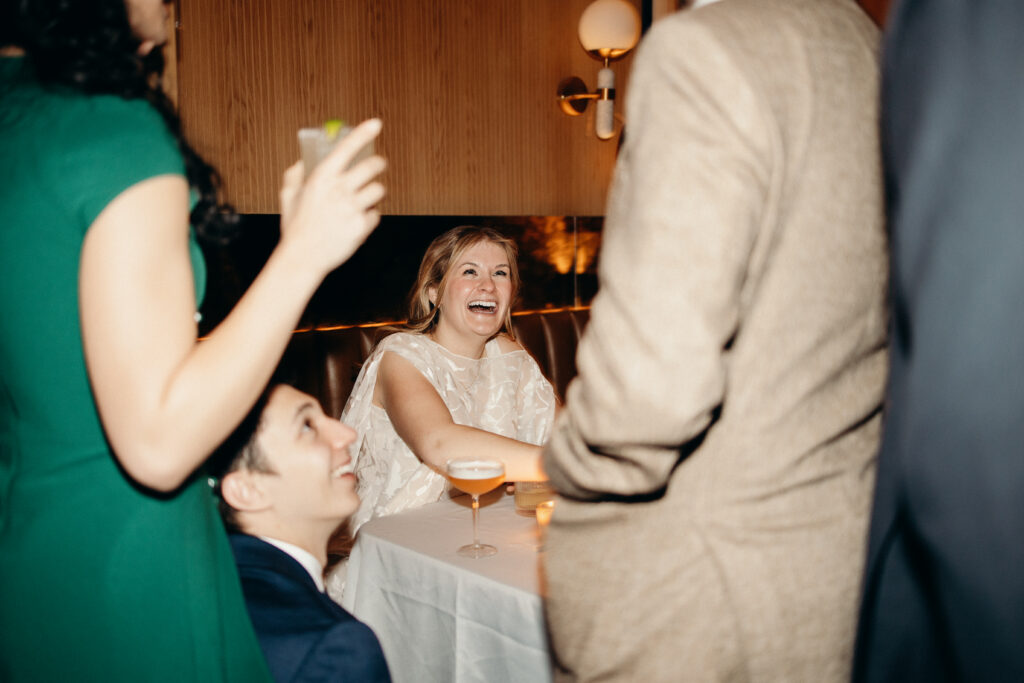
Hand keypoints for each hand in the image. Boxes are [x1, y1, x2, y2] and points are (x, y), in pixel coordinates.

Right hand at [278, 118, 386, 277]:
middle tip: (377, 164)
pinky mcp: (362, 226)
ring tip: (363, 199)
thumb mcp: (288, 196)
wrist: (302, 258)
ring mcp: (352, 209)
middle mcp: (339, 190)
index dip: (363, 133)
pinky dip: (370, 216)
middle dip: (377, 163)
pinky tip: (357, 221)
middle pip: (372, 166)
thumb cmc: (295, 226)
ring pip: (379, 190)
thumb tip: (303, 162)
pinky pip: (376, 214)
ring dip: (374, 192)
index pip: (346, 148)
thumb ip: (295, 175)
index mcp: (321, 178)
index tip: (376, 123)